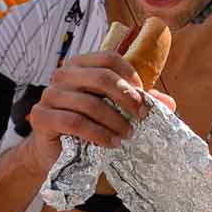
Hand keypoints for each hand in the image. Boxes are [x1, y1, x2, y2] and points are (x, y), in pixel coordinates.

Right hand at [22, 50, 156, 175]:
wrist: (55, 152)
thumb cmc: (86, 126)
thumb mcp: (113, 111)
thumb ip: (136, 103)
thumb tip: (169, 103)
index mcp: (80, 65)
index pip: (109, 58)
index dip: (130, 75)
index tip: (143, 97)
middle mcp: (62, 74)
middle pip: (101, 77)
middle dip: (126, 98)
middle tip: (141, 116)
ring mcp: (49, 94)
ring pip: (89, 103)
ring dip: (114, 121)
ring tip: (129, 135)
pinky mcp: (41, 116)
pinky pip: (75, 122)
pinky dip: (98, 134)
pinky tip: (112, 143)